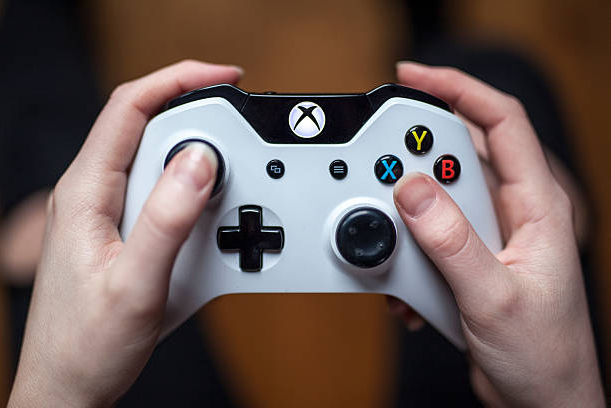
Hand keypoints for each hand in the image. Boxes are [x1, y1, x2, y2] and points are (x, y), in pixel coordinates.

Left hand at [8, 60, 241, 407]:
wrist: (71, 386)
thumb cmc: (88, 343)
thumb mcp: (136, 282)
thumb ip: (168, 219)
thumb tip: (200, 160)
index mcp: (85, 191)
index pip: (129, 108)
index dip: (178, 80)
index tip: (224, 78)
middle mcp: (93, 193)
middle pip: (149, 129)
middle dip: (200, 122)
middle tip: (241, 141)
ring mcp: (107, 211)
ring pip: (160, 163)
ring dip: (200, 165)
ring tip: (230, 188)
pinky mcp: (122, 230)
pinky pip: (162, 195)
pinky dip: (194, 194)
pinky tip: (210, 217)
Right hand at [391, 62, 603, 406]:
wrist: (540, 401)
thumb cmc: (542, 355)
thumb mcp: (492, 296)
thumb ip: (451, 242)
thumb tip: (412, 192)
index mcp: (536, 206)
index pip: (502, 123)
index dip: (459, 89)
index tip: (413, 78)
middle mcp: (511, 212)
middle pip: (458, 154)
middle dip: (415, 159)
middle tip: (384, 174)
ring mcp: (487, 234)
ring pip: (436, 197)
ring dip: (406, 218)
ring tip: (396, 247)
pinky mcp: (466, 257)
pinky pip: (426, 234)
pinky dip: (406, 252)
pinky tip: (408, 287)